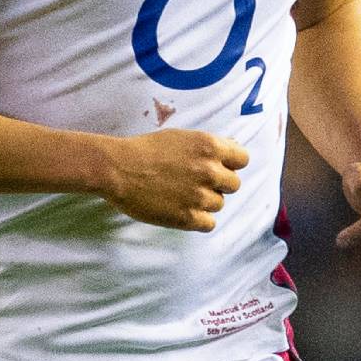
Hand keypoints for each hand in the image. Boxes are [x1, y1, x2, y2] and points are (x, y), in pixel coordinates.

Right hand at [102, 130, 248, 231]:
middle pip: (234, 184)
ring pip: (219, 204)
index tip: (218, 167)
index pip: (242, 159)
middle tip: (195, 183)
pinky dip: (199, 219)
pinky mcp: (188, 218)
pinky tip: (183, 210)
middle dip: (218, 184)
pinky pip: (209, 223)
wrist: (117, 169)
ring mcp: (200, 196)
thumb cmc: (145, 150)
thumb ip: (208, 147)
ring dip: (205, 202)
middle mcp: (210, 170)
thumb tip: (231, 153)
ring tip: (182, 195)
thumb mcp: (181, 137)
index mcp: (210, 146)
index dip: (230, 164)